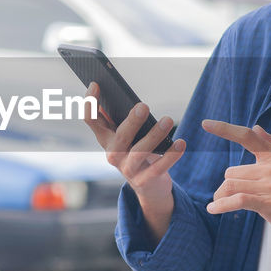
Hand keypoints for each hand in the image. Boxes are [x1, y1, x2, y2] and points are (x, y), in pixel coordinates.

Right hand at [81, 82, 184, 237]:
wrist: (149, 187)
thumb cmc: (138, 151)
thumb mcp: (128, 135)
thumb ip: (122, 117)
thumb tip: (123, 93)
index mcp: (106, 139)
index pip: (91, 120)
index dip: (89, 103)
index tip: (95, 84)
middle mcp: (113, 154)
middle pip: (120, 136)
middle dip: (132, 121)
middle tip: (144, 106)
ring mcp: (127, 169)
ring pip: (140, 152)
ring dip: (154, 135)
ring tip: (168, 120)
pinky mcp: (144, 181)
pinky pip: (158, 167)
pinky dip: (171, 155)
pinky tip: (180, 143)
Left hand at [201, 119, 270, 263]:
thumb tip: (256, 127)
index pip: (247, 136)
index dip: (225, 129)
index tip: (205, 124)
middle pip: (231, 171)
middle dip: (227, 186)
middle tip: (228, 198)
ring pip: (231, 185)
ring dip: (222, 197)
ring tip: (222, 205)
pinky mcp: (269, 203)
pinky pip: (236, 200)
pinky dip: (221, 205)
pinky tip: (213, 209)